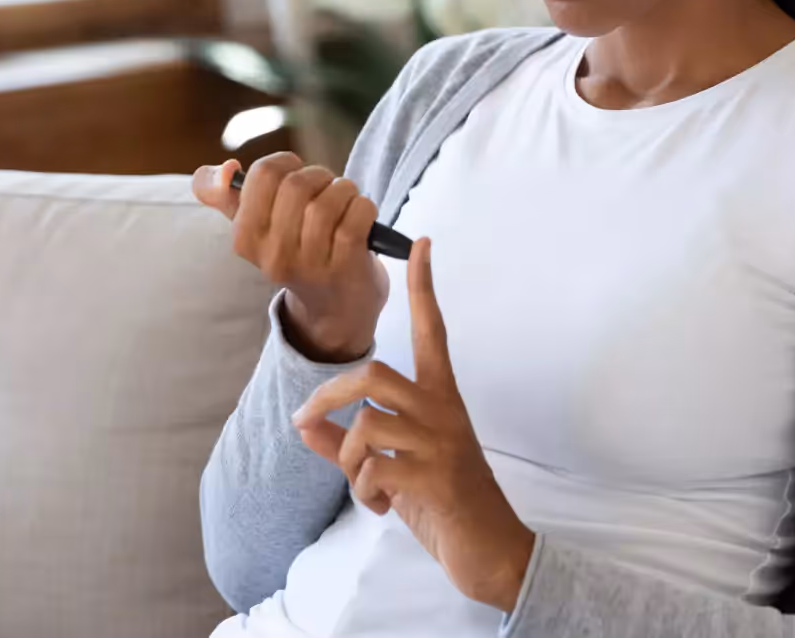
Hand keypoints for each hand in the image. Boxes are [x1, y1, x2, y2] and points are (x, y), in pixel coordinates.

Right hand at [192, 153, 387, 362]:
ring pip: (329, 198)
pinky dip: (363, 207)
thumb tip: (224, 169)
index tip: (295, 176)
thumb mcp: (255, 228)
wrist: (333, 309)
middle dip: (319, 176)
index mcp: (245, 238)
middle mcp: (273, 253)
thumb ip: (226, 195)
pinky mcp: (347, 264)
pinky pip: (357, 213)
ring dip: (344, 191)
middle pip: (298, 183)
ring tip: (344, 204)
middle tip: (325, 191)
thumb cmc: (296, 254)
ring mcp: (310, 262)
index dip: (287, 164)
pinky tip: (360, 218)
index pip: (264, 173)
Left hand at [293, 237, 535, 612]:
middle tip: (306, 421)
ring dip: (348, 460)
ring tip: (365, 487)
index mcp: (439, 399)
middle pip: (374, 373)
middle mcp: (443, 411)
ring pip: (367, 422)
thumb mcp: (391, 469)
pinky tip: (383, 506)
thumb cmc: (443, 503)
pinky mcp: (435, 476)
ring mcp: (441, 442)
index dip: (426, 288)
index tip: (423, 244)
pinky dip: (364, 490)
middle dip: (329, 394)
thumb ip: (347, 446)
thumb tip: (304, 425)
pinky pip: (374, 467)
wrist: (490, 551)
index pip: (432, 331)